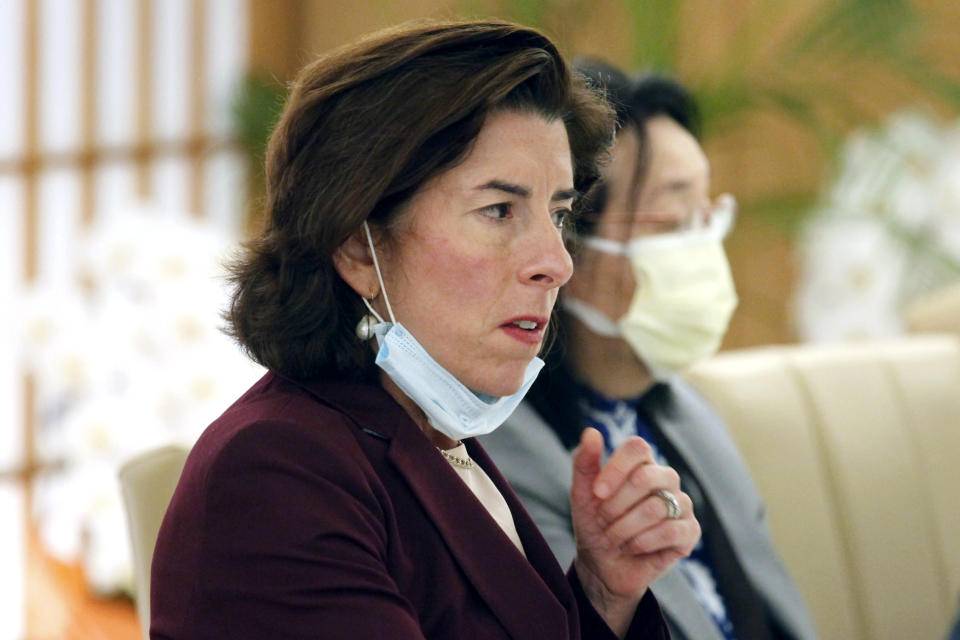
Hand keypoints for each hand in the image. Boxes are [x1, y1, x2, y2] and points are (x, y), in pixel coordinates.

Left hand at [570, 428, 699, 635]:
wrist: (603, 567)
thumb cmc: (595, 525)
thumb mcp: (582, 495)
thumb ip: (585, 463)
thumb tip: (591, 431)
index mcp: (641, 464)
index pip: (637, 447)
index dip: (616, 467)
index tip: (597, 492)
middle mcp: (666, 479)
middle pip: (646, 477)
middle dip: (616, 504)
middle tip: (604, 520)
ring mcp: (681, 504)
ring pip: (655, 507)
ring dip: (625, 528)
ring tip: (615, 537)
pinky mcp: (690, 531)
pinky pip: (670, 531)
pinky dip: (642, 542)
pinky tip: (632, 547)